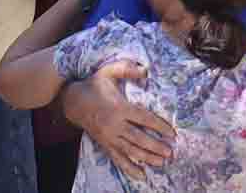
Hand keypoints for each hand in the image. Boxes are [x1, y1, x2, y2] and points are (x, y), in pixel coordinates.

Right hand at [63, 59, 173, 176]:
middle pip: (139, 138)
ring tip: (162, 162)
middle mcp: (114, 124)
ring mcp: (109, 136)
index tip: (172, 133)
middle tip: (171, 153)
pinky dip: (129, 168)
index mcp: (118, 107)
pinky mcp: (104, 143)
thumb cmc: (93, 85)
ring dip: (147, 158)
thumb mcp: (107, 72)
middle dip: (156, 146)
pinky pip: (117, 158)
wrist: (72, 101)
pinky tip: (141, 176)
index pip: (143, 118)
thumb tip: (145, 70)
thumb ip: (126, 69)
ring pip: (131, 150)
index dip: (159, 126)